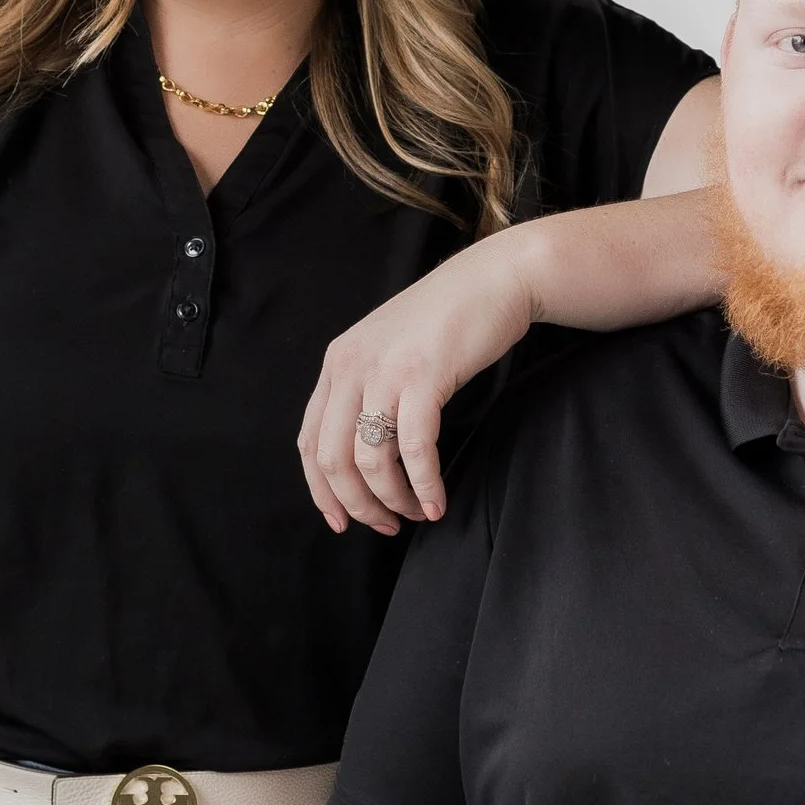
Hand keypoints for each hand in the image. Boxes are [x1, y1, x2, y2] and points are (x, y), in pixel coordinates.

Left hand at [298, 227, 544, 535]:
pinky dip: (424, 485)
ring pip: (370, 460)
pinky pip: (415, 449)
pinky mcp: (423, 377)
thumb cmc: (449, 320)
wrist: (495, 279)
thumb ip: (369, 391)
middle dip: (357, 505)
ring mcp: (385, 371)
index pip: (309, 441)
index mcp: (337, 363)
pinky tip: (436, 501)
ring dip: (393, 500)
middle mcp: (350, 367)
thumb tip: (366, 456)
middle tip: (386, 526)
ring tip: (417, 513)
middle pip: (333, 459)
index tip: (341, 520)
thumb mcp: (390, 350)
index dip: (322, 491)